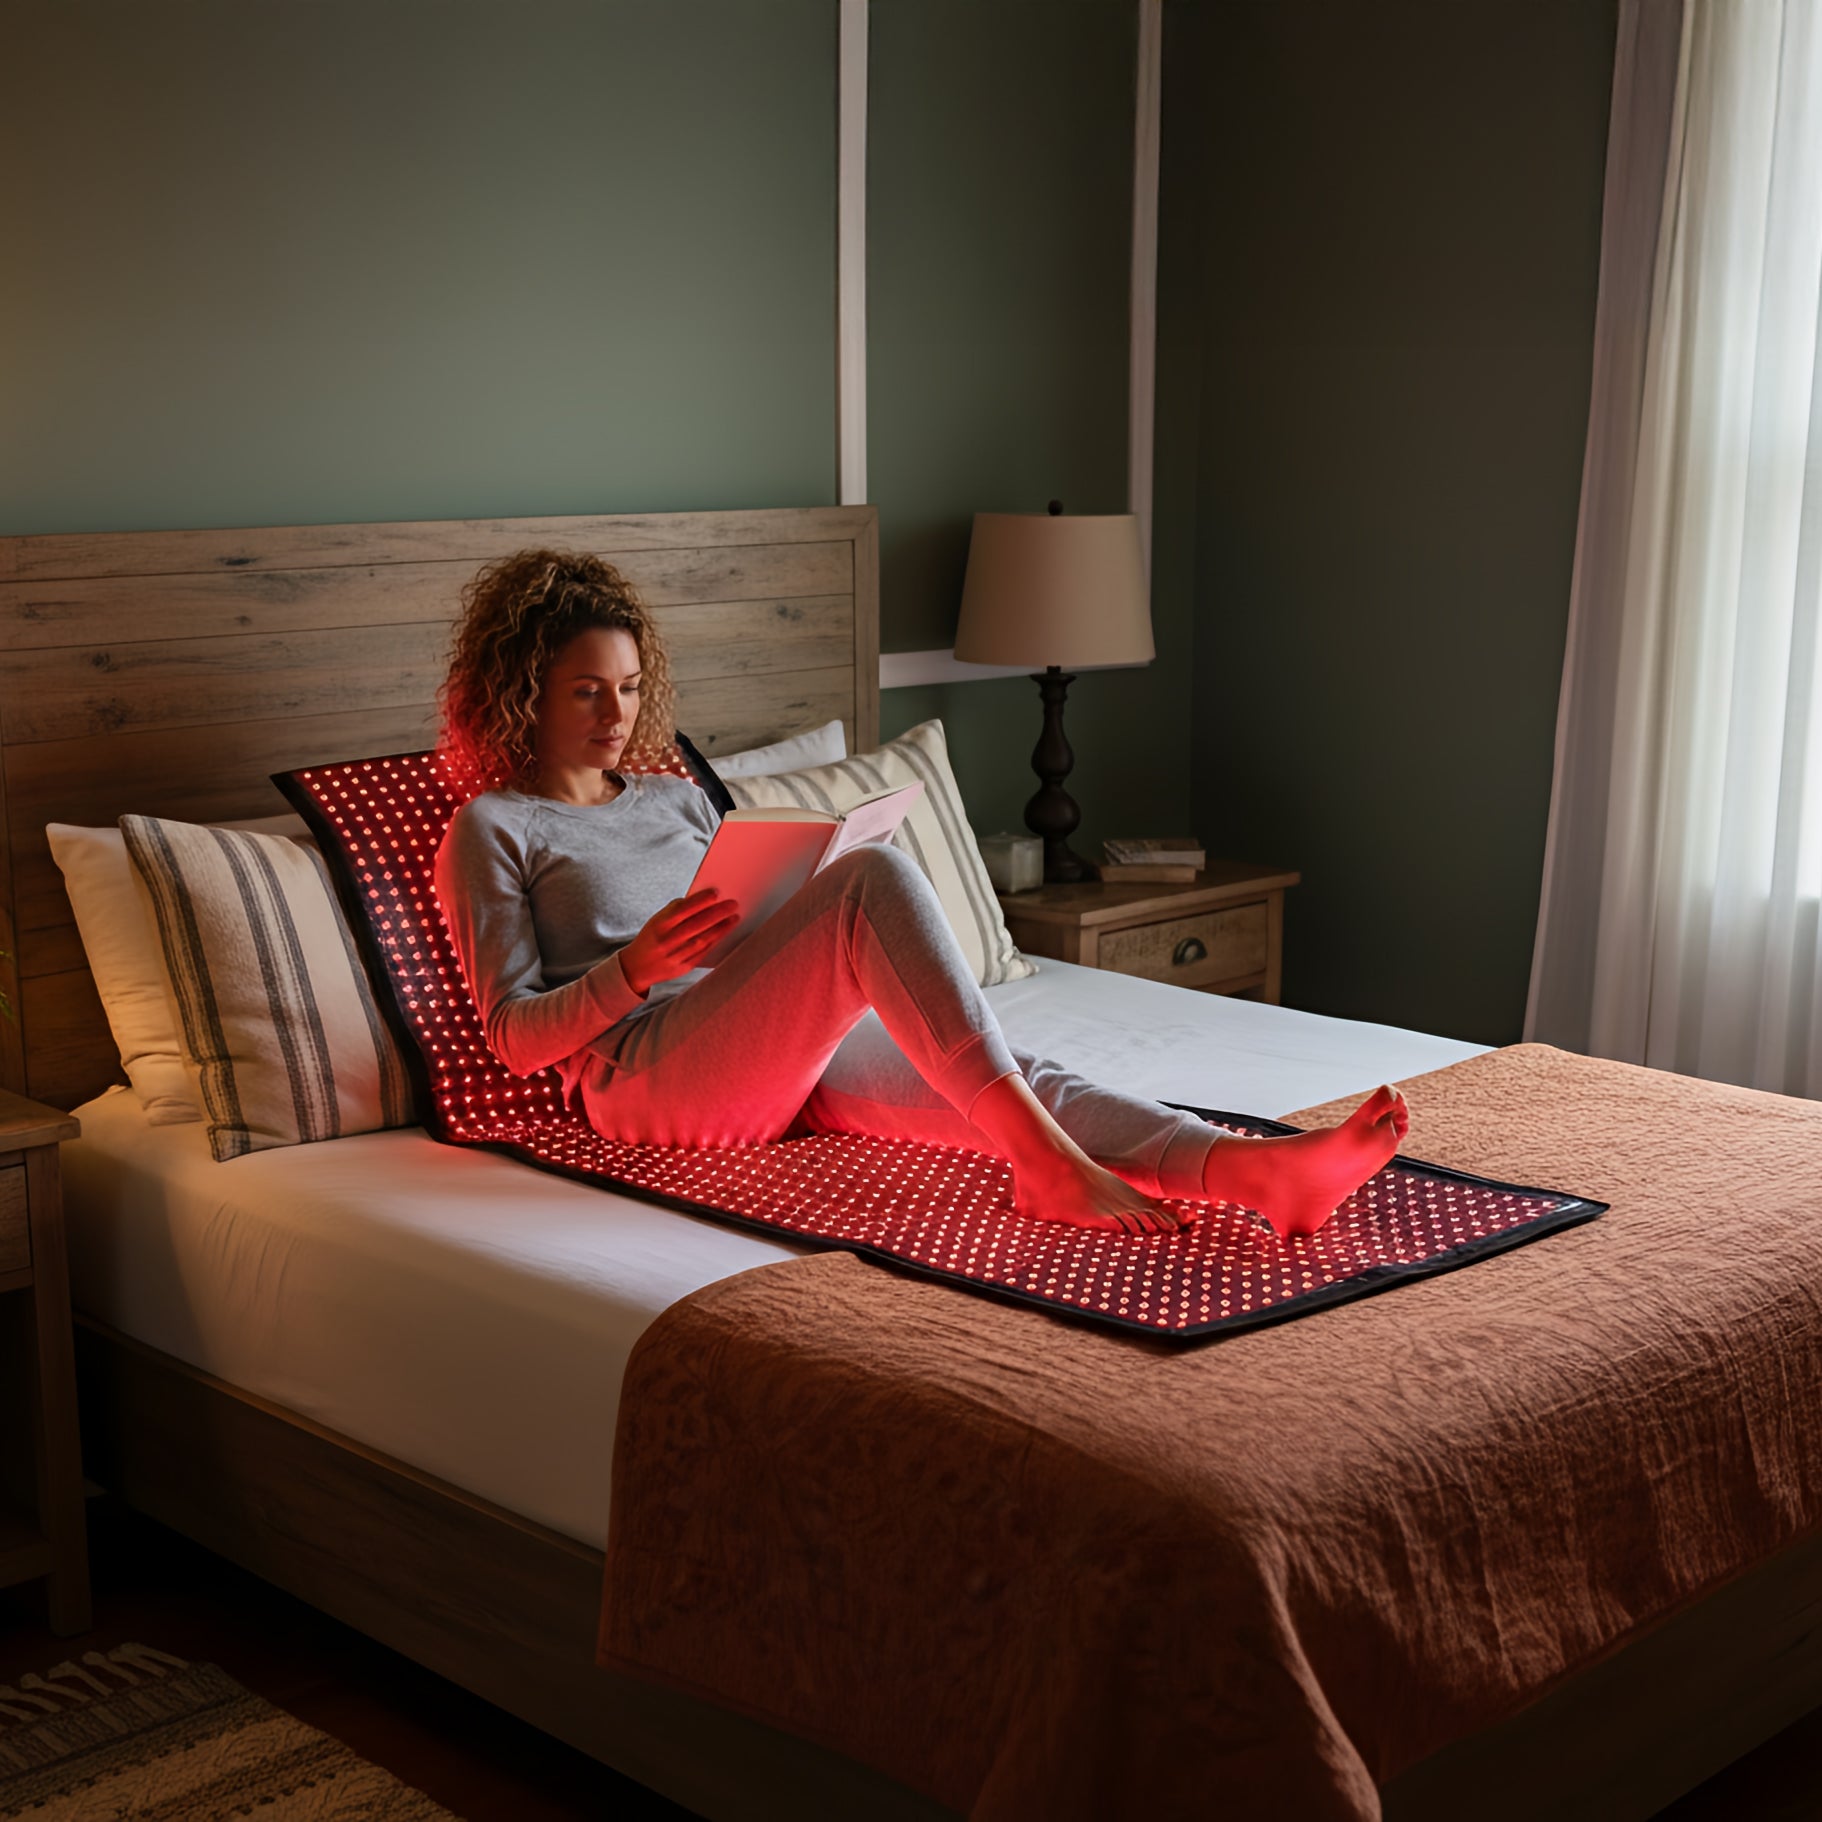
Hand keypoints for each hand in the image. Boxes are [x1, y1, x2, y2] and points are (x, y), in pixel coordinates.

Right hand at [619, 888, 740, 996]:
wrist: (636, 967)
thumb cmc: (652, 938)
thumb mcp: (656, 921)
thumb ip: (675, 911)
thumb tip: (701, 899)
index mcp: (658, 925)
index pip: (682, 910)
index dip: (700, 901)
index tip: (716, 893)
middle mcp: (666, 941)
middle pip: (695, 925)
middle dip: (716, 913)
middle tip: (733, 904)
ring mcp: (674, 956)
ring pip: (701, 940)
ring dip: (720, 928)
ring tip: (734, 918)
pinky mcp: (682, 968)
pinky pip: (702, 953)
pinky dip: (714, 942)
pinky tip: (724, 933)